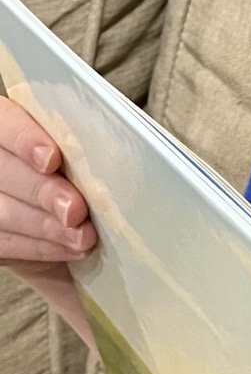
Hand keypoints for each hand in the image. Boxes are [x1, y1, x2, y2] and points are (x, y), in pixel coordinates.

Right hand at [0, 96, 94, 264]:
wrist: (53, 210)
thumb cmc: (77, 166)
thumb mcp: (76, 147)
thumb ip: (78, 144)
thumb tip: (116, 148)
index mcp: (4, 124)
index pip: (5, 123)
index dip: (26, 139)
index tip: (52, 159)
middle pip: (4, 171)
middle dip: (44, 192)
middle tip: (76, 210)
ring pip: (3, 212)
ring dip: (48, 228)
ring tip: (83, 237)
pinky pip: (6, 243)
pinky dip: (42, 249)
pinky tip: (70, 249)